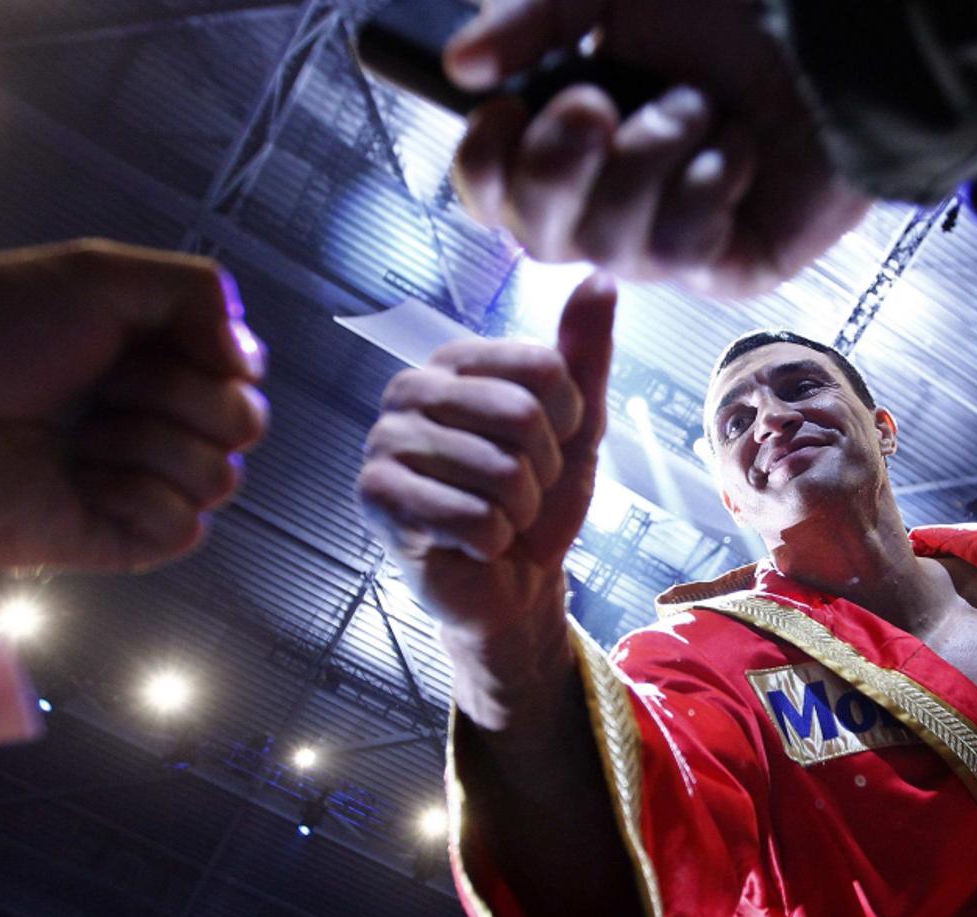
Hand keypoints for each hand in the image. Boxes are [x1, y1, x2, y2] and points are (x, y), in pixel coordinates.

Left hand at [0, 239, 267, 571]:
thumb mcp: (96, 272)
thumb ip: (196, 289)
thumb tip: (247, 356)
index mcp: (151, 355)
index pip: (243, 369)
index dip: (223, 356)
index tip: (165, 339)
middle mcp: (151, 418)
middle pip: (245, 423)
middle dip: (183, 397)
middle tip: (108, 384)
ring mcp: (137, 480)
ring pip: (220, 476)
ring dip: (151, 445)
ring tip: (84, 434)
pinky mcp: (118, 536)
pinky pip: (185, 529)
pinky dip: (141, 498)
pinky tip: (87, 480)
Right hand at [357, 274, 614, 669]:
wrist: (512, 581)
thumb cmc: (538, 500)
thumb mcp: (577, 427)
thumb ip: (584, 354)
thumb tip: (600, 276)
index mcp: (454, 361)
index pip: (544, 368)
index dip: (567, 422)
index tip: (548, 448)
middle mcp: (410, 390)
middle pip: (522, 416)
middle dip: (542, 471)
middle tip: (519, 492)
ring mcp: (385, 441)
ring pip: (501, 473)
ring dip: (518, 512)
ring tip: (495, 519)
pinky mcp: (376, 496)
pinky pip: (473, 518)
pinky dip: (491, 543)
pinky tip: (469, 544)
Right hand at [445, 0, 871, 295]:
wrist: (843, 27)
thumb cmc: (742, 7)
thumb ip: (530, 21)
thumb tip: (460, 65)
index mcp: (577, 141)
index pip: (494, 195)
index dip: (483, 169)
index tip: (500, 114)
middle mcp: (616, 199)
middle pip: (538, 236)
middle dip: (556, 166)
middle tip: (596, 103)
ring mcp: (673, 241)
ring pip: (609, 246)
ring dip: (648, 160)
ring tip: (697, 108)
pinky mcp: (730, 264)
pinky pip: (682, 247)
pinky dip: (708, 183)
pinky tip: (740, 146)